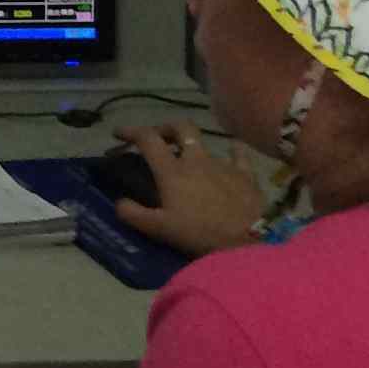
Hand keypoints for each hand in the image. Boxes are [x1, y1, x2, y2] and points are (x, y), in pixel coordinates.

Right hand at [115, 122, 266, 256]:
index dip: (130, 131)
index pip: (147, 138)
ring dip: (195, 146)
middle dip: (166, 127)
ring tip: (192, 157)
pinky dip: (232, 150)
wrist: (249, 240)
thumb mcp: (160, 229)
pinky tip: (231, 152)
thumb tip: (119, 202)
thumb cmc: (201, 233)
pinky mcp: (246, 174)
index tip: (118, 134)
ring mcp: (223, 164)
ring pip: (207, 142)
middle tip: (159, 138)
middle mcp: (196, 159)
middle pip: (180, 128)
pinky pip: (239, 153)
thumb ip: (133, 214)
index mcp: (172, 170)